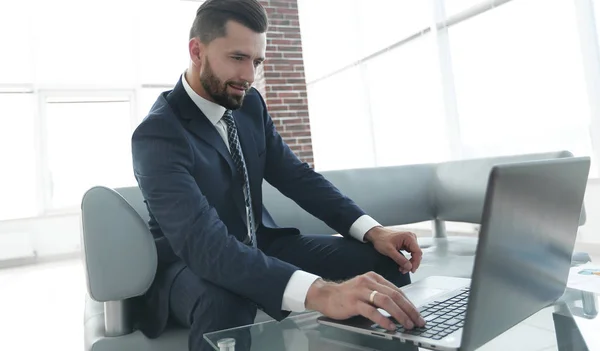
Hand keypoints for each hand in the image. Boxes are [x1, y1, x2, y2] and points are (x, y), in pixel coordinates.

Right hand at [305, 272, 424, 330]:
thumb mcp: (365, 290)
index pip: (396, 290)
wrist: (325, 296)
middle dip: (409, 310)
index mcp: (374, 278)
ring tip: (407, 325)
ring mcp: (360, 291)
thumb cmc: (347, 296)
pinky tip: (391, 326)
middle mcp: (368, 282)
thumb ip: (379, 296)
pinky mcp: (353, 302)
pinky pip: (372, 311)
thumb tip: (399, 310)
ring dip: (400, 314)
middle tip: (418, 321)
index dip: (409, 303)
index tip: (417, 314)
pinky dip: (384, 320)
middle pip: (394, 295)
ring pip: (386, 301)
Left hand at [365, 227, 421, 273]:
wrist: (376, 234)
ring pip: (414, 254)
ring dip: (409, 263)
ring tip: (402, 269)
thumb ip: (399, 259)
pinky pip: (410, 253)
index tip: (411, 270)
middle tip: (404, 271)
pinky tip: (402, 264)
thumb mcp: (389, 251)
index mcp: (408, 237)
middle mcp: (411, 237)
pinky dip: (407, 260)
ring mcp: (409, 240)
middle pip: (417, 254)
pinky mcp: (407, 243)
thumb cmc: (381, 239)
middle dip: (411, 264)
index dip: (416, 263)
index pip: (418, 252)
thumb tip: (409, 267)